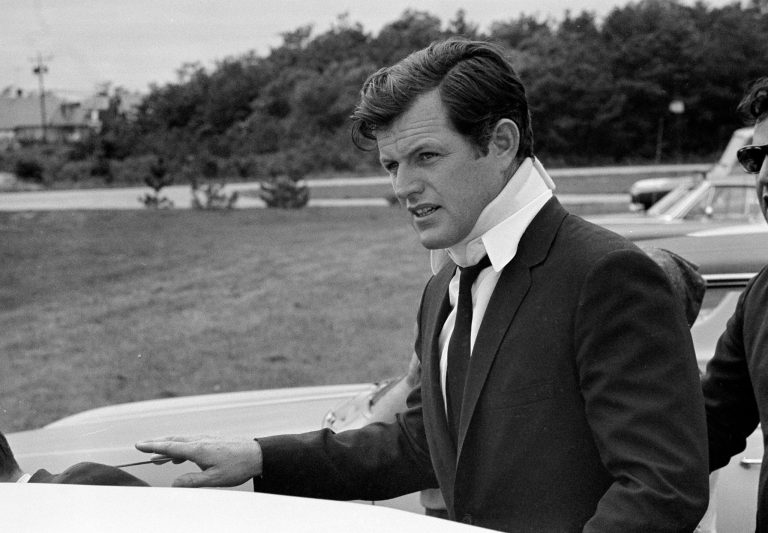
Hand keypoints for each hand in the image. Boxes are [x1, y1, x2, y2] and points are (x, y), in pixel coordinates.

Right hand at [135, 435, 262, 487]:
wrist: (259, 454)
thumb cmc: (238, 467)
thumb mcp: (214, 479)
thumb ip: (192, 482)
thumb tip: (173, 484)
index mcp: (198, 449)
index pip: (170, 446)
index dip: (153, 446)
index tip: (138, 444)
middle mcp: (201, 441)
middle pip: (174, 441)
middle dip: (157, 445)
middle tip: (142, 448)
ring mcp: (208, 439)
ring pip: (183, 441)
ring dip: (169, 447)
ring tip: (159, 459)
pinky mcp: (214, 441)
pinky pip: (192, 442)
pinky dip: (181, 448)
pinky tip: (180, 457)